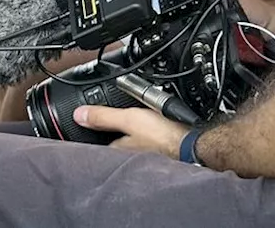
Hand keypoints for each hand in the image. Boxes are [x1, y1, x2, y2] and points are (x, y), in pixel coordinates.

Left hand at [73, 105, 188, 158]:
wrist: (196, 146)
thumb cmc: (165, 136)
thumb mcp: (129, 119)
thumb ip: (103, 117)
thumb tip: (78, 115)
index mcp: (119, 150)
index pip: (98, 144)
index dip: (92, 133)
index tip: (85, 126)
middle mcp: (131, 158)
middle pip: (115, 145)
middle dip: (111, 137)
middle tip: (105, 125)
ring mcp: (146, 157)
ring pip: (132, 145)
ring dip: (130, 136)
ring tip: (129, 126)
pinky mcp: (162, 153)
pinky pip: (147, 144)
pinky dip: (146, 137)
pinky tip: (151, 131)